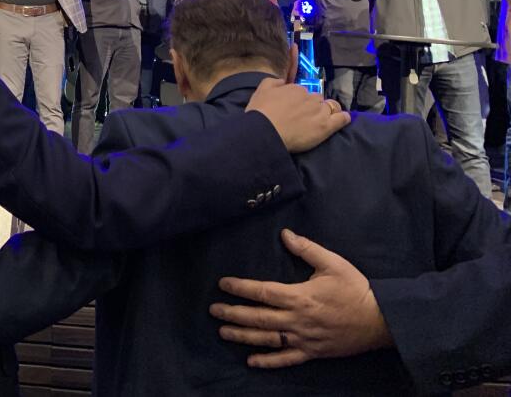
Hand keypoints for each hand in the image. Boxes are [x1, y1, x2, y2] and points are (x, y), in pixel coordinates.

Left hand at [210, 229, 392, 367]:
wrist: (382, 321)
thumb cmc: (356, 289)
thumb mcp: (333, 263)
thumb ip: (306, 248)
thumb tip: (285, 234)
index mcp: (300, 296)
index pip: (262, 291)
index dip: (240, 288)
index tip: (223, 284)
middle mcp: (297, 320)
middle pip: (258, 317)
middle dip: (233, 313)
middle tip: (213, 310)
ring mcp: (304, 339)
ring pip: (267, 339)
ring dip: (243, 336)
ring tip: (223, 332)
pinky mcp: (313, 352)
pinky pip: (287, 359)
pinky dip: (268, 362)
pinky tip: (251, 361)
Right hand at [244, 78, 348, 152]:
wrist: (265, 131)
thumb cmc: (260, 112)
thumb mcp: (261, 90)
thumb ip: (274, 82)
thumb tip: (283, 81)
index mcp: (296, 89)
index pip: (303, 92)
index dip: (299, 100)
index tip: (294, 108)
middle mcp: (310, 98)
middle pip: (317, 99)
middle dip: (313, 106)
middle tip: (303, 116)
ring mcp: (319, 112)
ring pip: (330, 107)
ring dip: (325, 112)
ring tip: (319, 121)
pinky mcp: (326, 126)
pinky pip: (341, 118)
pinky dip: (343, 118)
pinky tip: (343, 119)